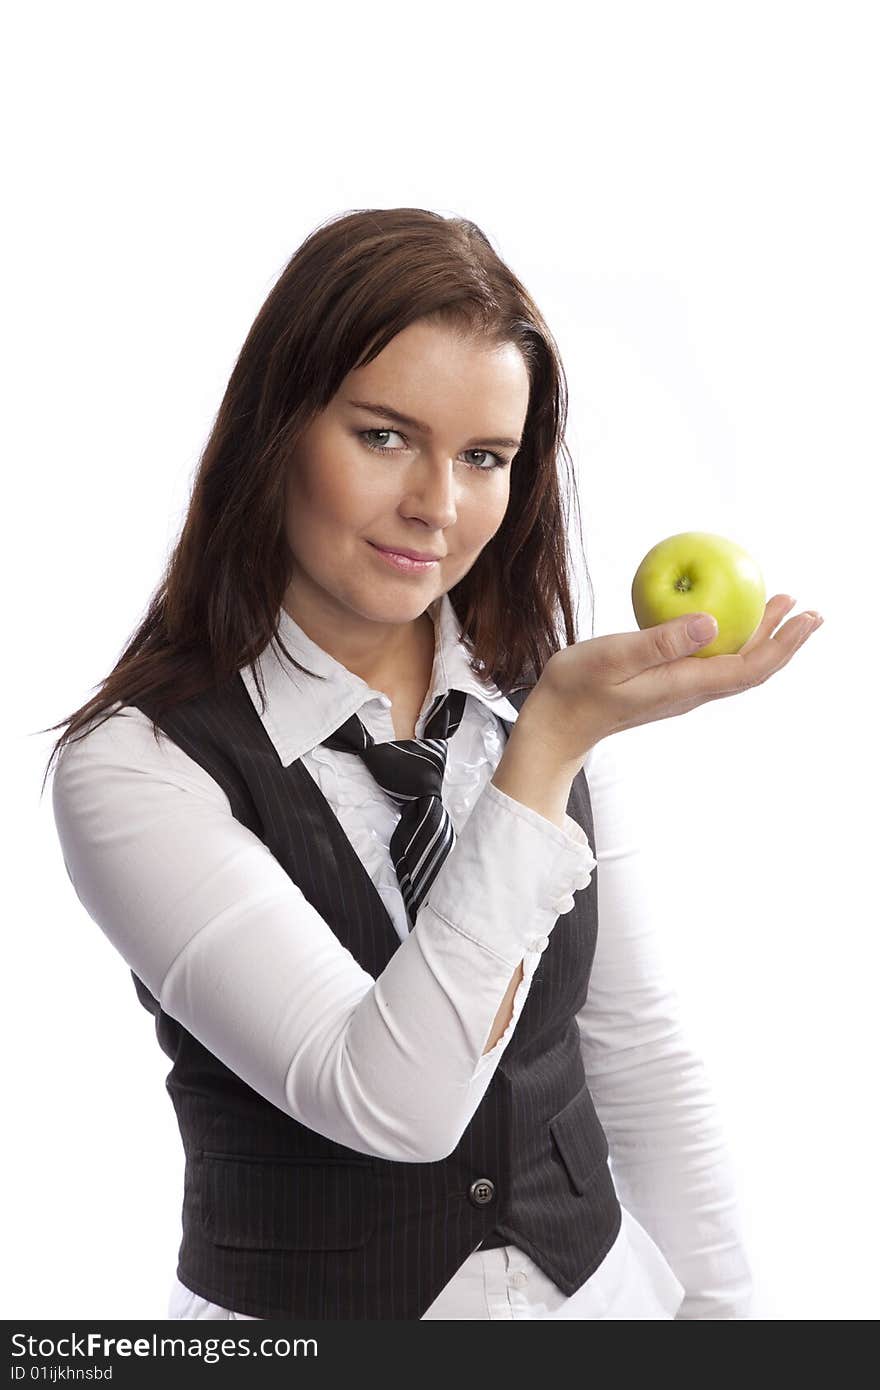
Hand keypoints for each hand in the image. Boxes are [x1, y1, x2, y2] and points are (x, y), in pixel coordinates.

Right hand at [522, 595, 822, 764]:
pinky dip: (734, 642)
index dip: (783, 644)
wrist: (556, 723)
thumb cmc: (577, 687)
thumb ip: (661, 642)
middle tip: (806, 608)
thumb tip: (713, 623)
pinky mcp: (668, 686)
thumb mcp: (614, 657)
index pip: (749, 667)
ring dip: (762, 639)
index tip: (806, 617)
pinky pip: (714, 664)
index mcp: (684, 684)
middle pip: (751, 667)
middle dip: (783, 639)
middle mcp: (690, 691)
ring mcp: (680, 691)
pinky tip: (727, 624)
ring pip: (735, 665)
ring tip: (778, 610)